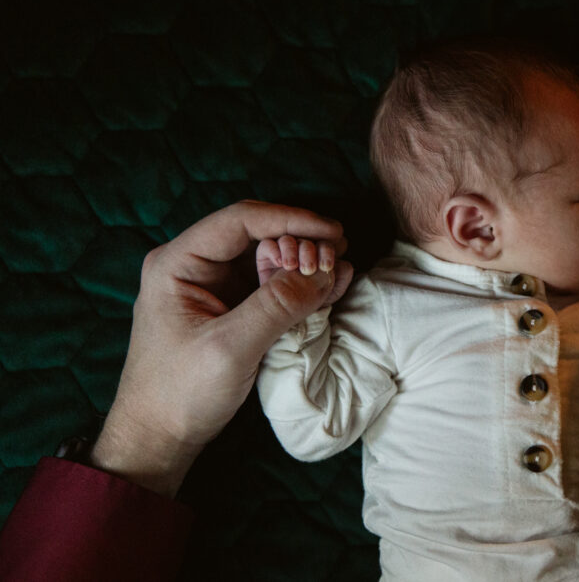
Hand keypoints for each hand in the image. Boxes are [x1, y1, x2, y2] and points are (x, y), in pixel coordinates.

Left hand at [90, 201, 349, 496]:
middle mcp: (194, 266)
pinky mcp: (231, 309)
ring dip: (306, 264)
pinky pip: (272, 285)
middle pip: (258, 235)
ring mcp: (214, 287)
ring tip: (340, 272)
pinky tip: (331, 288)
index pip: (241, 220)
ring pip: (269, 259)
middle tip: (338, 260)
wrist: (158, 439)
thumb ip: (276, 306)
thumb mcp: (230, 348)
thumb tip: (324, 272)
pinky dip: (301, 286)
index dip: (291, 219)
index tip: (333, 232)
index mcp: (177, 263)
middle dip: (302, 243)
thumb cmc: (179, 394)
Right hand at [256, 235, 352, 307]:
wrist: (280, 314)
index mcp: (320, 256)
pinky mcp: (267, 256)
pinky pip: (268, 244)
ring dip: (291, 249)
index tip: (325, 267)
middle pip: (307, 240)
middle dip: (310, 252)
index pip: (326, 245)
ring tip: (291, 267)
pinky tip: (279, 263)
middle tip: (307, 269)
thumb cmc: (309, 302)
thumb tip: (342, 262)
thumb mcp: (330, 293)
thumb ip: (341, 276)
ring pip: (289, 239)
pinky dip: (274, 250)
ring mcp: (284, 253)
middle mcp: (303, 251)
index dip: (327, 252)